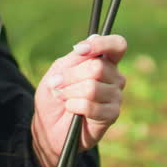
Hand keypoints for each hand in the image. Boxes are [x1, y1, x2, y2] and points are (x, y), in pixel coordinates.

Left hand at [30, 34, 127, 166]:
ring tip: (63, 98)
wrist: (49, 126)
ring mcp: (115, 96)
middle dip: (71, 76)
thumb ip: (76, 57)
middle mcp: (114, 77)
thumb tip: (92, 39)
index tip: (80, 50)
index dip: (101, 44)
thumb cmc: (55, 95)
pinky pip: (91, 106)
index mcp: (104, 61)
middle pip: (97, 67)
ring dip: (70, 92)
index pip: (117, 45)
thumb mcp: (59, 70)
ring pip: (92, 87)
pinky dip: (74, 106)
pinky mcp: (112, 114)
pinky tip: (70, 109)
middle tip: (58, 84)